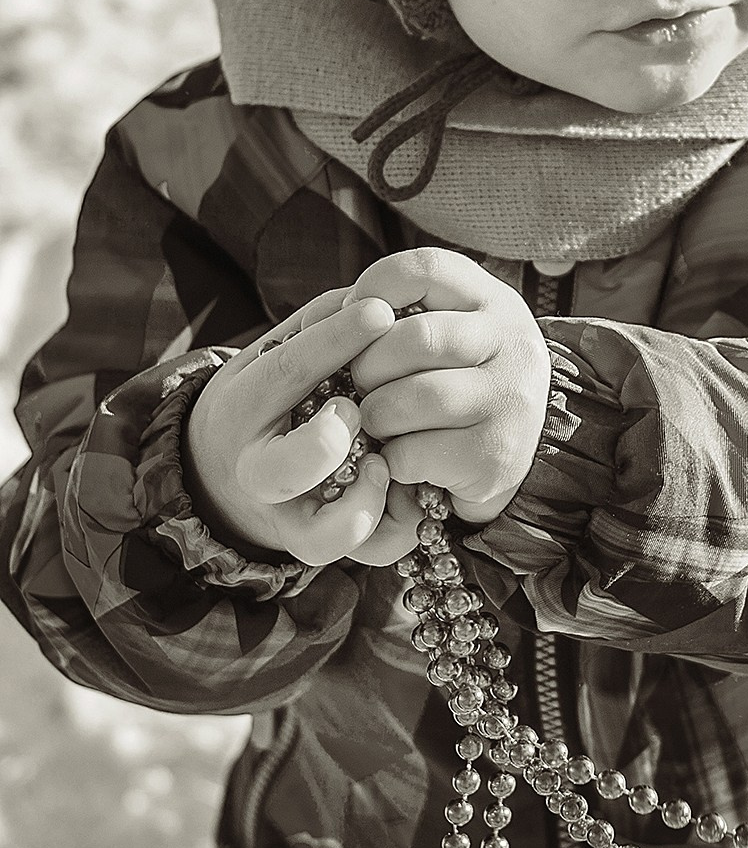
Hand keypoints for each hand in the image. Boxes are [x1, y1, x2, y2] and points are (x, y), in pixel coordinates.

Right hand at [186, 287, 400, 565]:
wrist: (232, 471)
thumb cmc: (278, 394)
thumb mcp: (280, 353)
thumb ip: (318, 326)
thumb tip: (366, 296)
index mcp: (242, 409)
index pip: (285, 371)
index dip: (332, 341)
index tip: (379, 311)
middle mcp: (258, 472)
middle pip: (279, 472)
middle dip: (323, 444)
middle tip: (353, 411)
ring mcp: (292, 516)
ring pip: (322, 535)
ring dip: (362, 505)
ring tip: (384, 467)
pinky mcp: (327, 544)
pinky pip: (368, 551)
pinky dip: (398, 528)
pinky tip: (415, 492)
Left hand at [345, 248, 550, 524]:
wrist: (507, 447)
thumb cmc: (452, 379)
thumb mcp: (438, 328)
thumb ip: (384, 313)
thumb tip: (318, 318)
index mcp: (491, 301)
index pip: (425, 270)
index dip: (374, 289)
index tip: (356, 320)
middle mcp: (511, 343)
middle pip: (414, 339)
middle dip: (368, 366)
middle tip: (363, 384)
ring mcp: (508, 400)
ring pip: (411, 399)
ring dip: (376, 416)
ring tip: (380, 421)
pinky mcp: (495, 454)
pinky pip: (414, 453)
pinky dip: (392, 458)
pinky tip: (404, 453)